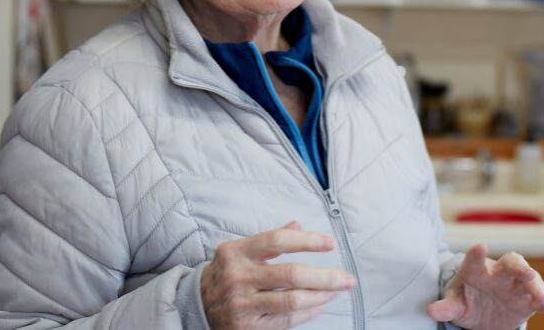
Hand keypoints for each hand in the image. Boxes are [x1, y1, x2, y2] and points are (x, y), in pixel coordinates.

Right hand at [200, 221, 355, 329]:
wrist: (196, 304)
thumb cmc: (227, 272)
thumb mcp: (241, 249)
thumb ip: (270, 239)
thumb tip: (298, 224)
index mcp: (237, 252)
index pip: (278, 241)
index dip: (307, 241)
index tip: (330, 243)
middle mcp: (238, 278)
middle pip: (291, 275)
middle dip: (325, 277)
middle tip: (348, 278)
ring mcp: (242, 305)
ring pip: (292, 301)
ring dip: (321, 296)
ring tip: (337, 291)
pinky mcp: (247, 328)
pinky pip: (286, 321)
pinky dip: (308, 313)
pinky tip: (321, 305)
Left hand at [428, 244, 543, 329]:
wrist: (482, 314)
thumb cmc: (466, 301)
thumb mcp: (455, 305)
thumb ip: (447, 306)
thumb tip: (431, 310)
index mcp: (476, 270)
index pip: (476, 260)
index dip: (477, 254)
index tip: (480, 247)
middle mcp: (500, 274)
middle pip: (512, 263)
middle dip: (519, 266)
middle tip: (525, 272)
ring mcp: (516, 286)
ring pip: (531, 280)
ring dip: (537, 286)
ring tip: (540, 297)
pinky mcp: (529, 302)